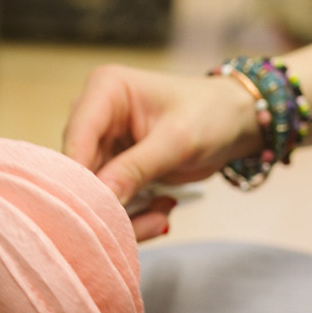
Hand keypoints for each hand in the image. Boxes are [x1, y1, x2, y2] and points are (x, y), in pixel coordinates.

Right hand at [63, 66, 263, 240]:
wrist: (234, 123)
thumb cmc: (212, 115)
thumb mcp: (177, 140)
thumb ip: (137, 167)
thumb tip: (101, 196)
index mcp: (105, 90)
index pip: (77, 137)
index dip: (80, 176)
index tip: (96, 210)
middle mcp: (93, 115)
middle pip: (79, 170)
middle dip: (107, 202)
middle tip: (145, 223)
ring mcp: (100, 144)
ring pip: (91, 192)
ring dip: (122, 215)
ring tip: (160, 219)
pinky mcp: (109, 168)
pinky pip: (108, 201)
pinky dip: (131, 217)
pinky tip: (160, 213)